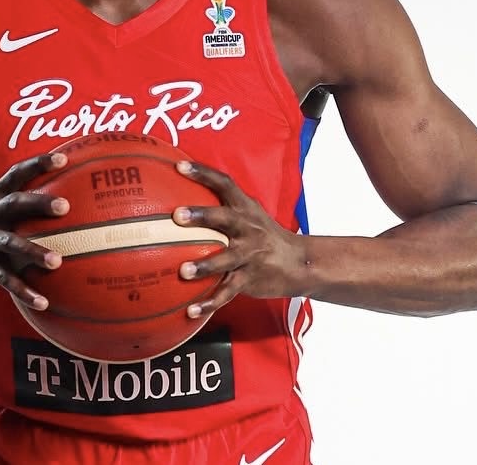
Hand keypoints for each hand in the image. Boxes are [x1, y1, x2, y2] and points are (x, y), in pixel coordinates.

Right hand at [0, 152, 69, 310]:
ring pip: (10, 244)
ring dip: (34, 252)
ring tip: (57, 261)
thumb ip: (21, 206)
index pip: (16, 174)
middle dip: (39, 203)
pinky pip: (4, 279)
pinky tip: (43, 301)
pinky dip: (24, 291)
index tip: (62, 159)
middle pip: (14, 203)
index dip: (38, 164)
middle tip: (65, 206)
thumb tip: (66, 204)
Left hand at [171, 160, 305, 318]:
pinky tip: (191, 311)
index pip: (224, 183)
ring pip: (226, 260)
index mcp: (245, 209)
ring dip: (204, 266)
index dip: (203, 173)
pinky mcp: (250, 279)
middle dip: (202, 216)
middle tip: (177, 216)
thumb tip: (181, 194)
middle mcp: (247, 229)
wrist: (298, 263)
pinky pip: (227, 292)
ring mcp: (250, 255)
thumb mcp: (249, 214)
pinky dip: (209, 303)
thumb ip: (223, 206)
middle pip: (225, 219)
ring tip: (183, 272)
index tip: (179, 165)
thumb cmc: (263, 235)